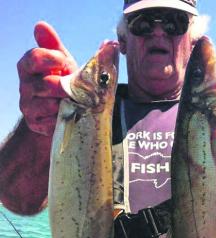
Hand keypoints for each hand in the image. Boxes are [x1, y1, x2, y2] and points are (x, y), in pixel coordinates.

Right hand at [18, 21, 77, 135]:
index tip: (67, 63)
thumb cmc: (62, 82)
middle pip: (46, 84)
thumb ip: (53, 46)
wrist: (60, 111)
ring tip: (78, 102)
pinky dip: (65, 118)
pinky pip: (52, 122)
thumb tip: (41, 25)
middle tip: (78, 88)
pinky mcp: (36, 124)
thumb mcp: (60, 63)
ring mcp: (29, 106)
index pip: (34, 58)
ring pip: (49, 105)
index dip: (53, 59)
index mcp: (28, 67)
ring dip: (68, 104)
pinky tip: (72, 115)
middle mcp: (25, 87)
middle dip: (66, 87)